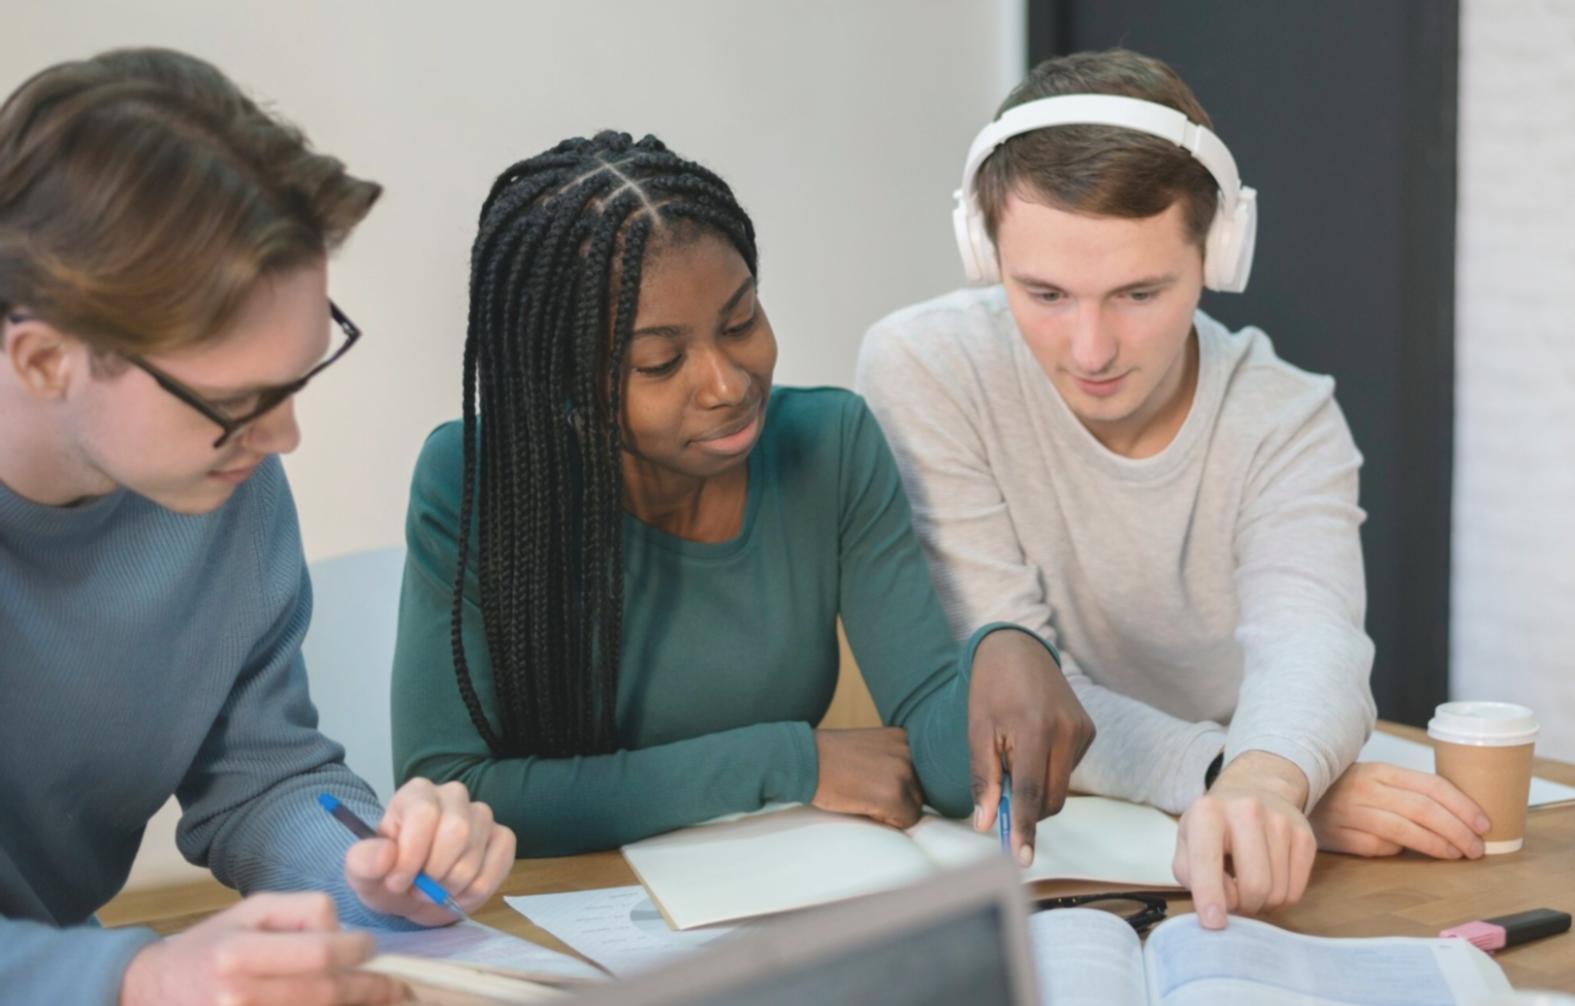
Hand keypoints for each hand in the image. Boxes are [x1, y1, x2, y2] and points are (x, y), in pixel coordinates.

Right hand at [119, 892, 404, 1005]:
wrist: (154, 993)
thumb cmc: (209, 946)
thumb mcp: (251, 911)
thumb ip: (302, 912)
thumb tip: (343, 932)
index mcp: (238, 954)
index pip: (318, 954)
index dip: (355, 952)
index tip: (371, 949)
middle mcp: (238, 995)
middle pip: (324, 993)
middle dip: (369, 989)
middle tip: (396, 985)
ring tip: (381, 999)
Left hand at [343, 778, 515, 924]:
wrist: (412, 893)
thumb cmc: (387, 876)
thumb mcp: (362, 875)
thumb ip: (363, 862)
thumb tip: (386, 855)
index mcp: (417, 794)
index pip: (424, 815)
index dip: (411, 856)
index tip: (397, 882)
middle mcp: (453, 795)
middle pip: (457, 831)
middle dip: (435, 873)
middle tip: (419, 889)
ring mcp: (481, 814)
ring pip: (475, 855)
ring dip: (452, 886)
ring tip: (436, 891)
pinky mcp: (502, 836)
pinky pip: (500, 863)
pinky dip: (477, 889)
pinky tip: (459, 892)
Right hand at [812, 727, 923, 827]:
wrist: (805, 760)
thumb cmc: (830, 757)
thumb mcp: (870, 747)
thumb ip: (893, 760)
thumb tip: (911, 788)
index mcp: (903, 737)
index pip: (920, 773)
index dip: (898, 785)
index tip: (876, 782)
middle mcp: (908, 751)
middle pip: (920, 790)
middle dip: (898, 799)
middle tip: (867, 792)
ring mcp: (903, 772)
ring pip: (915, 807)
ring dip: (893, 810)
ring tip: (865, 798)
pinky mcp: (893, 795)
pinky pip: (906, 821)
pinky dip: (887, 821)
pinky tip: (865, 806)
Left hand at [967, 629, 1095, 865]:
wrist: (1018, 649)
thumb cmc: (991, 689)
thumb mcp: (977, 730)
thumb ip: (982, 778)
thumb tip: (985, 823)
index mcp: (1034, 729)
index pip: (1030, 793)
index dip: (1024, 828)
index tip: (1020, 858)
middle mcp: (1066, 731)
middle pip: (1050, 799)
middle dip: (1027, 811)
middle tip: (999, 800)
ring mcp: (1083, 731)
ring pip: (1060, 787)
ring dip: (1036, 788)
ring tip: (1013, 757)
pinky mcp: (1090, 730)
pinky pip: (1068, 769)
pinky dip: (1047, 771)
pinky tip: (1032, 745)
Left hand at [1173, 751, 1315, 929]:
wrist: (1253, 791)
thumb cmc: (1212, 828)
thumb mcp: (1187, 845)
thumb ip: (1193, 876)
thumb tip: (1223, 905)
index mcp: (1207, 812)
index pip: (1208, 860)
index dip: (1210, 896)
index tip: (1213, 923)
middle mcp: (1247, 810)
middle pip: (1254, 886)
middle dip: (1243, 907)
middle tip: (1233, 901)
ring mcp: (1281, 821)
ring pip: (1277, 893)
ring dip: (1260, 904)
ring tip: (1247, 885)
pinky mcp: (1305, 835)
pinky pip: (1296, 892)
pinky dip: (1279, 899)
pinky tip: (1268, 880)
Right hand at [1310, 761, 1488, 858]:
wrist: (1294, 793)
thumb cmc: (1347, 791)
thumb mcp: (1377, 780)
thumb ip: (1409, 792)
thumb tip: (1457, 816)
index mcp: (1381, 771)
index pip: (1431, 785)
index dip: (1462, 806)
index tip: (1484, 824)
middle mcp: (1366, 789)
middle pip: (1423, 810)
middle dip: (1457, 831)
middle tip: (1477, 847)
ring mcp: (1351, 813)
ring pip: (1404, 831)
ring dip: (1437, 846)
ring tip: (1457, 854)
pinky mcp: (1339, 836)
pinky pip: (1378, 847)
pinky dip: (1398, 852)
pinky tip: (1412, 856)